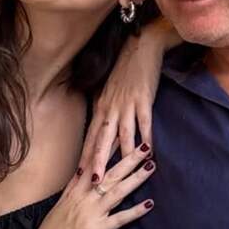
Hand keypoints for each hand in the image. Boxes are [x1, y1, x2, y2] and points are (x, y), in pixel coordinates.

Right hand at [28, 146, 155, 228]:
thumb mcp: (60, 205)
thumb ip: (73, 188)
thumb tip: (82, 172)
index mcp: (75, 191)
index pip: (94, 164)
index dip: (108, 148)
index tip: (120, 133)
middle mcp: (84, 198)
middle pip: (110, 173)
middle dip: (129, 158)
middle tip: (145, 145)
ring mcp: (91, 213)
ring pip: (117, 191)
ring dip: (136, 178)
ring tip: (151, 165)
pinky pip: (119, 219)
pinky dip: (135, 212)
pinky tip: (149, 204)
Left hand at [82, 20, 177, 175]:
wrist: (140, 46)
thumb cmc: (126, 69)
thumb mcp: (109, 90)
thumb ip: (106, 109)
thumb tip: (102, 128)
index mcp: (102, 107)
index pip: (91, 137)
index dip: (86, 157)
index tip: (79, 175)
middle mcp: (111, 108)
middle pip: (102, 140)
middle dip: (97, 163)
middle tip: (92, 183)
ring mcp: (127, 104)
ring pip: (122, 135)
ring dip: (119, 157)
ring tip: (118, 175)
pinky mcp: (143, 99)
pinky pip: (144, 123)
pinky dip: (146, 138)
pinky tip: (148, 152)